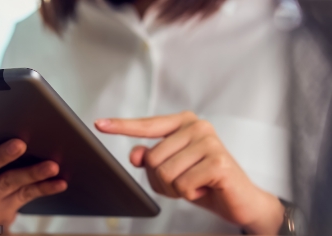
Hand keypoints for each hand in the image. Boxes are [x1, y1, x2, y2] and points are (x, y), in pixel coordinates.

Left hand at [95, 111, 283, 234]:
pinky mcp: (218, 162)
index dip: (121, 126)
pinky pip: (182, 185)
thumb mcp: (172, 170)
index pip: (146, 125)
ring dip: (176, 189)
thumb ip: (151, 159)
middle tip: (184, 181)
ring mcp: (210, 142)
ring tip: (195, 184)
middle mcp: (197, 127)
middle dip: (162, 180)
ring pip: (164, 173)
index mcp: (184, 123)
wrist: (240, 200)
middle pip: (152, 159)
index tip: (99, 124)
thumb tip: (136, 153)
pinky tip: (205, 188)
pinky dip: (190, 194)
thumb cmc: (203, 181)